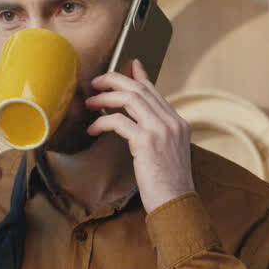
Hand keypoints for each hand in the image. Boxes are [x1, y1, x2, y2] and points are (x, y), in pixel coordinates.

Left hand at [86, 59, 193, 211]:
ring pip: (129, 99)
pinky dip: (102, 122)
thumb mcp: (167, 154)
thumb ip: (157, 136)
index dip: (140, 77)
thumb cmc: (168, 186)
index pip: (155, 92)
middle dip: (115, 80)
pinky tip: (93, 129)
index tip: (130, 65)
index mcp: (178, 123)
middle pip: (140, 89)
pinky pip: (118, 121)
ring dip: (105, 98)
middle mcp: (172, 122)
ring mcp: (160, 130)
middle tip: (97, 82)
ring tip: (90, 102)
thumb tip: (138, 127)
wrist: (176, 204)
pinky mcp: (146, 141)